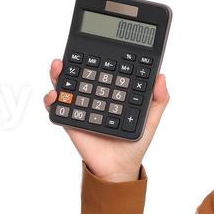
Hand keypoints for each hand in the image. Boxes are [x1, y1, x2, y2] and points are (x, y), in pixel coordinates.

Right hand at [42, 58, 169, 182]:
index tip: (95, 45)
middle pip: (80, 73)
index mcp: (111, 92)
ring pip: (66, 87)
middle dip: (71, 61)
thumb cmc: (134, 145)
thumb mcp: (151, 119)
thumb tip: (161, 76)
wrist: (119, 169)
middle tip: (70, 55)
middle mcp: (93, 96)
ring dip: (59, 75)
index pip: (103, 68)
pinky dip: (52, 100)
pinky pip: (57, 109)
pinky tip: (54, 95)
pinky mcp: (71, 121)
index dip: (97, 55)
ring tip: (59, 68)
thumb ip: (159, 99)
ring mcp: (80, 108)